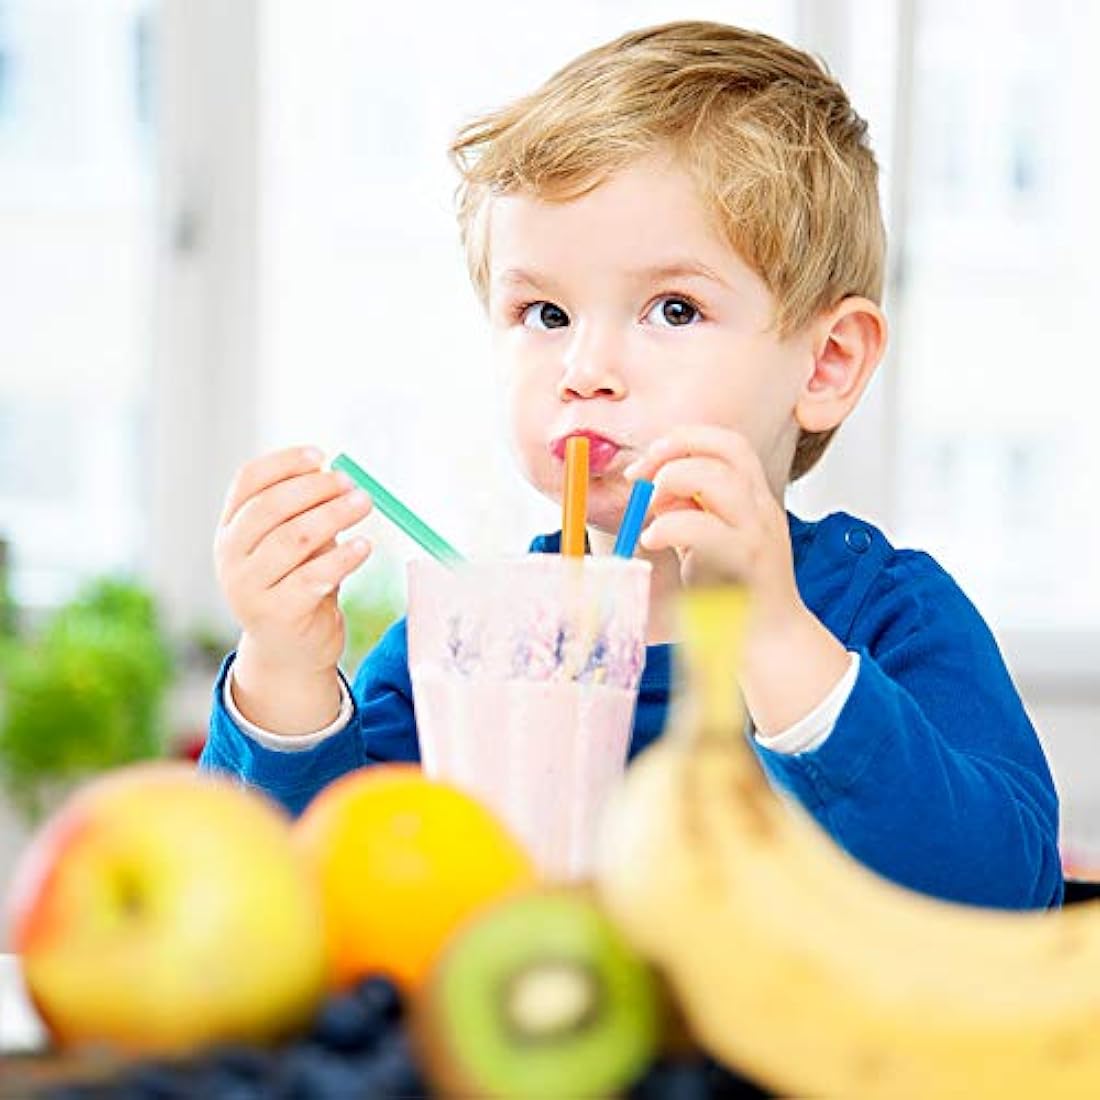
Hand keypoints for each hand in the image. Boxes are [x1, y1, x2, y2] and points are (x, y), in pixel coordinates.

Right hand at [213, 446, 373, 731]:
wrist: (289, 653)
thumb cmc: (295, 587)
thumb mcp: (293, 547)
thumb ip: (304, 514)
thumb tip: (336, 477)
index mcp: (230, 530)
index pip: (247, 482)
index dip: (284, 463)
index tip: (320, 456)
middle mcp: (231, 556)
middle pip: (270, 507)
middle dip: (315, 489)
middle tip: (351, 483)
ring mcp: (249, 587)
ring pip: (293, 539)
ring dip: (333, 515)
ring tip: (363, 504)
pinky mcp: (277, 613)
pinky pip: (313, 577)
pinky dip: (342, 558)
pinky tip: (363, 545)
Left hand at [624, 425, 849, 733]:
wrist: (769, 644)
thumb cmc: (733, 597)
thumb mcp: (706, 544)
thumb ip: (686, 514)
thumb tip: (652, 493)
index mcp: (753, 499)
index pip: (726, 443)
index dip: (683, 440)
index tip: (647, 463)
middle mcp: (761, 508)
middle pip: (728, 448)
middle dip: (675, 451)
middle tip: (640, 478)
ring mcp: (759, 533)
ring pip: (722, 479)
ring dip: (674, 482)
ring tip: (648, 511)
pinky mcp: (748, 563)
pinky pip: (708, 529)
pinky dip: (672, 525)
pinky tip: (651, 538)